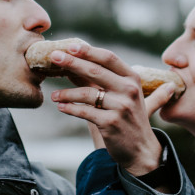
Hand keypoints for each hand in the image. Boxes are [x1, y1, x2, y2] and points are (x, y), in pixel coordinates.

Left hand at [49, 42, 175, 174]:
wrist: (141, 150)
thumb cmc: (129, 119)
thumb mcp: (123, 96)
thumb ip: (102, 80)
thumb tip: (74, 63)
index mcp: (132, 79)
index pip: (108, 58)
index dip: (88, 51)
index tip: (70, 45)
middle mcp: (129, 90)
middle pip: (95, 71)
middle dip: (72, 62)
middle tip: (54, 57)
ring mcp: (121, 107)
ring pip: (86, 93)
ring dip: (66, 93)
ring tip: (54, 95)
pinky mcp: (110, 123)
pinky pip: (84, 112)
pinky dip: (70, 108)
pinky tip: (61, 106)